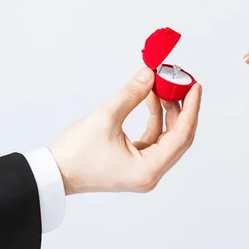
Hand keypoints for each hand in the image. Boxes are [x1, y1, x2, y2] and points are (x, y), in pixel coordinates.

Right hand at [48, 68, 201, 194]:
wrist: (53, 173)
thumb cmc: (75, 153)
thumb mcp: (106, 117)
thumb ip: (131, 94)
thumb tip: (150, 74)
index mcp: (148, 170)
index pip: (181, 136)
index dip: (191, 109)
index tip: (195, 87)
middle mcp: (150, 174)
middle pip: (178, 138)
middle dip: (181, 108)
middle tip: (181, 83)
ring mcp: (143, 171)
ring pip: (166, 137)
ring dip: (165, 112)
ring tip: (160, 86)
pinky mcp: (135, 165)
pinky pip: (153, 139)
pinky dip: (154, 120)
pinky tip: (149, 99)